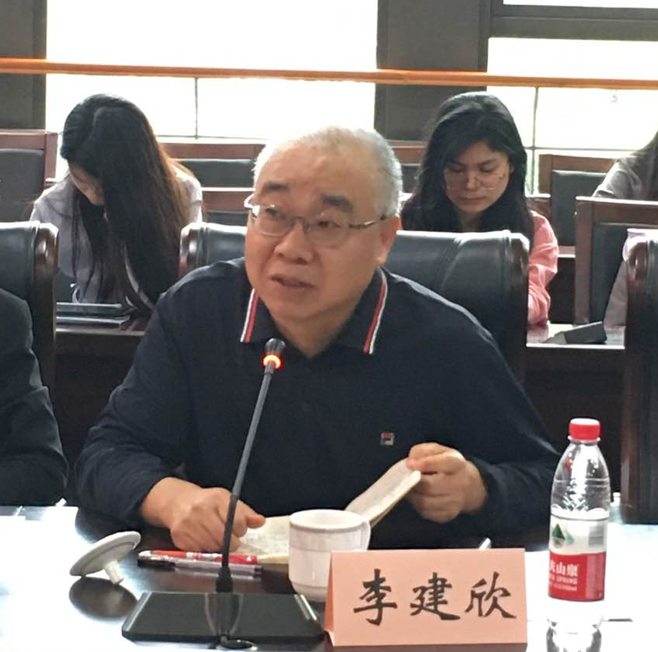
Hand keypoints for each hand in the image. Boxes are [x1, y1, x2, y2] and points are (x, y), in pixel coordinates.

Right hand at [140, 477, 265, 550]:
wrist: (178, 502)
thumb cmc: (207, 502)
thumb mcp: (227, 501)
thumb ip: (245, 513)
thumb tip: (261, 522)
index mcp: (217, 498)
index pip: (236, 520)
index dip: (241, 529)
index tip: (239, 530)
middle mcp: (201, 509)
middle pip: (223, 536)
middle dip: (232, 543)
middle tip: (232, 541)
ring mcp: (188, 523)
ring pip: (211, 546)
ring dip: (218, 547)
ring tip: (218, 539)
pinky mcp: (179, 535)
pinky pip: (198, 550)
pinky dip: (205, 549)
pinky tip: (204, 541)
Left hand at [406, 443, 486, 522]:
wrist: (468, 485)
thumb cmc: (447, 465)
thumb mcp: (437, 450)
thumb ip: (422, 451)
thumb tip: (410, 462)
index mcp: (457, 463)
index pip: (444, 463)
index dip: (425, 464)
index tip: (410, 464)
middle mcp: (460, 483)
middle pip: (431, 486)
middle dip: (413, 482)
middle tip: (405, 478)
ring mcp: (456, 501)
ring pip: (426, 502)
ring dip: (413, 495)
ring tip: (408, 487)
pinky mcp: (449, 514)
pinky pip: (427, 512)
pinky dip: (417, 505)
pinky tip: (418, 496)